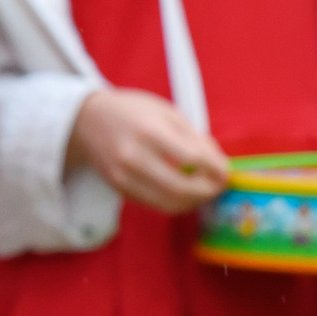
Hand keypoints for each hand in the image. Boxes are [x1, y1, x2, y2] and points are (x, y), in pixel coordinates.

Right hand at [69, 86, 228, 213]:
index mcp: (150, 130)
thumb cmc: (134, 111)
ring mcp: (124, 177)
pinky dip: (175, 203)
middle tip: (220, 186)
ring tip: (206, 191)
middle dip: (207, 191)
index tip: (227, 171)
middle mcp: (134, 157)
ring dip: (194, 202)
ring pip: (168, 203)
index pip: (191, 157)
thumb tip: (217, 162)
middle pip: (180, 187)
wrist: (89, 120)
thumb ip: (193, 137)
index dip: (215, 168)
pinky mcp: (119, 190)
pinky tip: (186, 193)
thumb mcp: (167, 112)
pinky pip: (154, 204)